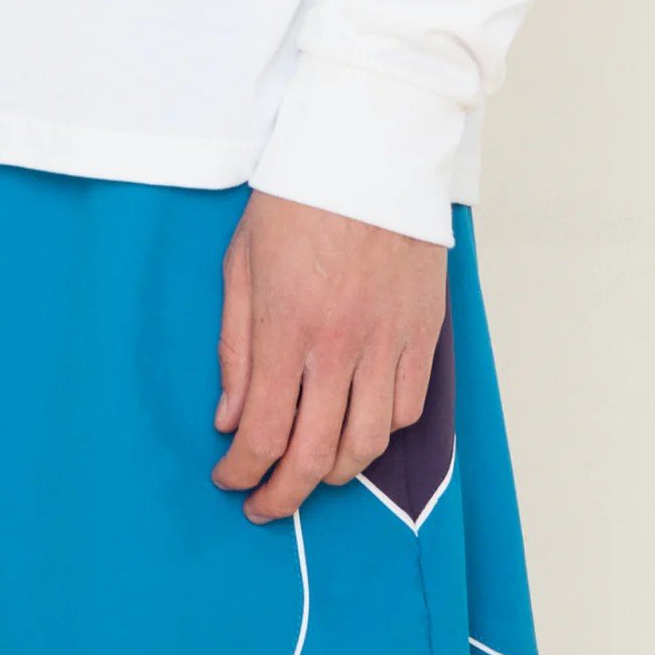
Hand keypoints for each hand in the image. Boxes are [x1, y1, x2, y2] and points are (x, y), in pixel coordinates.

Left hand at [212, 193, 446, 522]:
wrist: (371, 148)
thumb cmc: (298, 199)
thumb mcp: (240, 267)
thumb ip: (235, 350)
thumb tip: (230, 418)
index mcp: (286, 330)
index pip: (264, 433)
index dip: (243, 474)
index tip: (230, 481)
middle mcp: (340, 347)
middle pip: (315, 456)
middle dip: (285, 495)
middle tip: (265, 506)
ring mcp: (388, 343)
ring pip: (368, 444)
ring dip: (333, 473)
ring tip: (308, 473)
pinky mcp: (423, 333)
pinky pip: (408, 409)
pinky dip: (381, 433)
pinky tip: (356, 430)